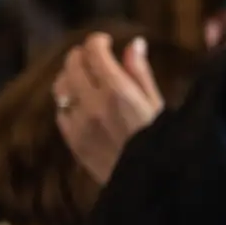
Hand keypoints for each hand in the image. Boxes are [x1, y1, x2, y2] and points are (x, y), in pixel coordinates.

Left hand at [54, 32, 165, 184]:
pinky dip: (68, 104)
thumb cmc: (164, 141)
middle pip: (73, 66)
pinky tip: (81, 106)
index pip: (94, 52)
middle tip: (91, 55)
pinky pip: (61, 114)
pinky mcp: (74, 141)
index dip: (97, 42)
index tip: (104, 41)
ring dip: (70, 77)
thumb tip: (134, 43)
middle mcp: (93, 104)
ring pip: (61, 88)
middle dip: (81, 55)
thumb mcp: (158, 104)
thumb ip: (140, 72)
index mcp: (118, 91)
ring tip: (82, 77)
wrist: (151, 183)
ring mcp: (79, 124)